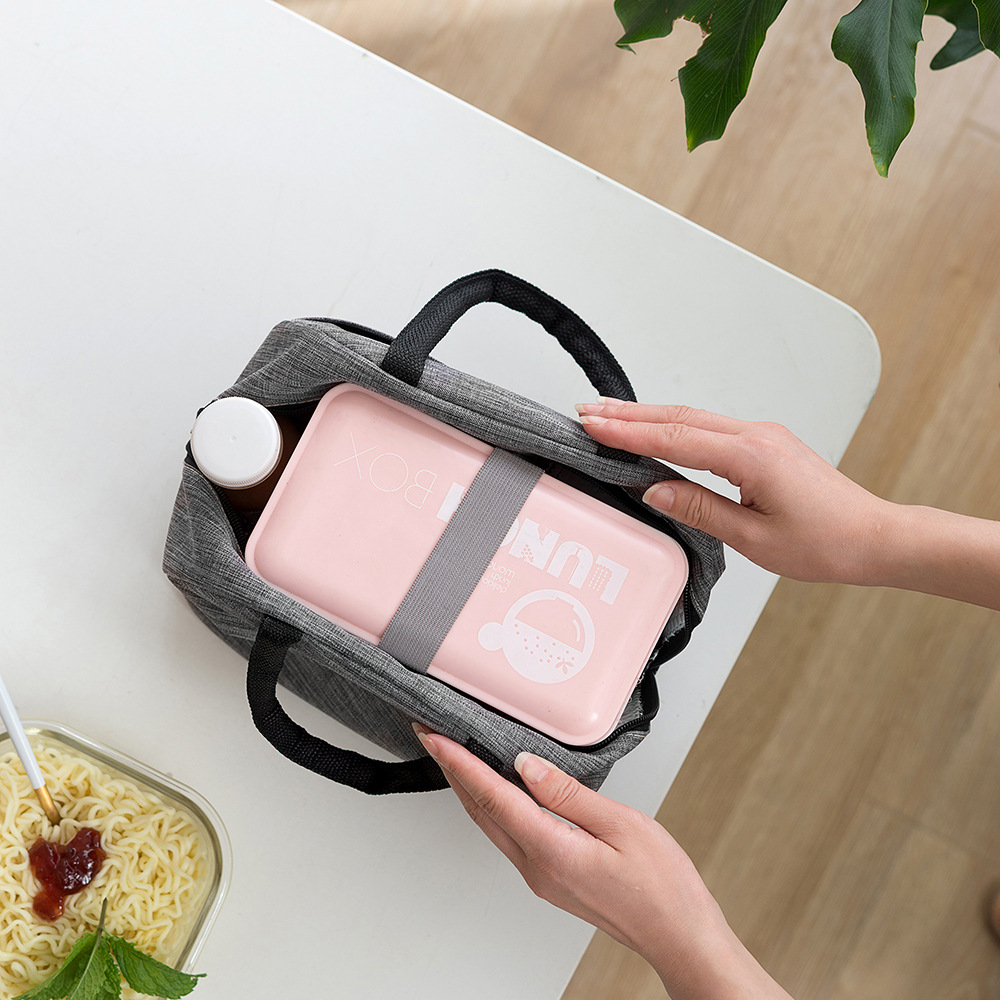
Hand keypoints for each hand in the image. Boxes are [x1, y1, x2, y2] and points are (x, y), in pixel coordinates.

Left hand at [415, 727, 791, 999]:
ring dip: (469, 788)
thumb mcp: (621, 824)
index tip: (434, 735)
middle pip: (480, 811)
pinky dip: (492, 805)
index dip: (458, 762)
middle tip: (432, 735)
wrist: (679, 936)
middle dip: (452, 770)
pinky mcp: (551, 878)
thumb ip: (568, 793)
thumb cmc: (662, 885)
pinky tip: (495, 788)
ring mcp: (541, 876)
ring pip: (491, 824)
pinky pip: (509, 834)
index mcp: (551, 850)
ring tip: (455, 754)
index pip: (491, 797)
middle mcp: (537, 867)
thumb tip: (525, 765)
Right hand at [576, 400, 891, 585]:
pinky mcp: (766, 444)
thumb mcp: (753, 539)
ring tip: (610, 415)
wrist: (874, 537)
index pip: (675, 438)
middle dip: (629, 413)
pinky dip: (676, 425)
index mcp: (751, 456)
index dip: (629, 431)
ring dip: (650, 416)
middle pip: (679, 417)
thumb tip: (655, 489)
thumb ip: (699, 508)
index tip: (593, 424)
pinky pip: (711, 426)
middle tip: (588, 411)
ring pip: (694, 418)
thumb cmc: (826, 543)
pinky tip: (657, 428)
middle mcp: (756, 436)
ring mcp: (762, 436)